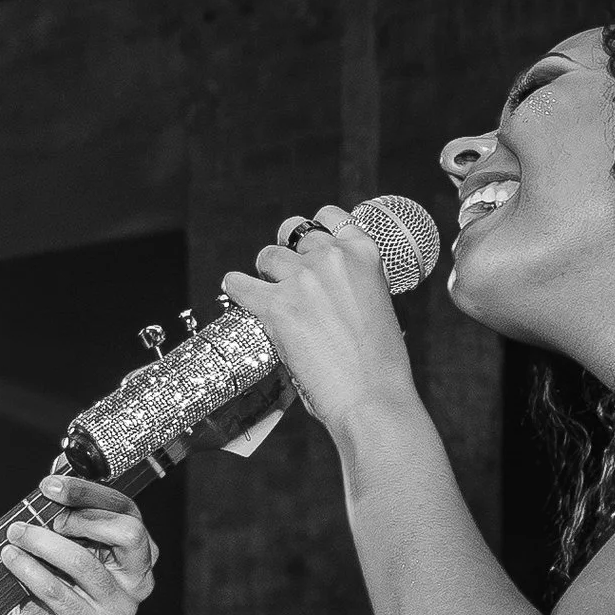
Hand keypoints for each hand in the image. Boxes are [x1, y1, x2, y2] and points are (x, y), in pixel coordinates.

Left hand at [0, 474, 157, 614]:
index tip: (51, 485)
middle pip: (127, 533)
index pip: (127, 511)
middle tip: (47, 518)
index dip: (89, 492)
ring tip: (16, 534)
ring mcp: (118, 607)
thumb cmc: (52, 587)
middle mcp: (137, 580)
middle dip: (81, 516)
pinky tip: (11, 558)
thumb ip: (68, 515)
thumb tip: (56, 476)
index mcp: (137, 553)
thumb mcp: (65, 546)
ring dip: (43, 542)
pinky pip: (58, 591)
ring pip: (83, 562)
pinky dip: (29, 570)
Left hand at [219, 203, 415, 433]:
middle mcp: (333, 258)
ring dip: (265, 272)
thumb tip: (329, 293)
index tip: (306, 244)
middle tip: (283, 274)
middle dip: (288, 252)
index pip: (332, 217)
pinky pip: (240, 284)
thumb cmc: (380, 365)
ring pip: (268, 256)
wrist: (372, 397)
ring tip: (265, 291)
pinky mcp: (276, 306)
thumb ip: (352, 287)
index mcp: (365, 254)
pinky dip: (235, 288)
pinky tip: (235, 292)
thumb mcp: (377, 307)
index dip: (315, 229)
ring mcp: (303, 279)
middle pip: (295, 233)